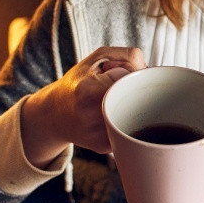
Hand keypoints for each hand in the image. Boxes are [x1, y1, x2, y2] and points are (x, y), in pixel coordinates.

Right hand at [21, 47, 146, 167]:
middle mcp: (92, 115)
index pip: (131, 77)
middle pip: (137, 98)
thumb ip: (128, 55)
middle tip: (121, 89)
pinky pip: (130, 130)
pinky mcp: (104, 147)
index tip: (117, 74)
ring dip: (134, 107)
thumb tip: (150, 72)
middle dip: (135, 91)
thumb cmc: (80, 81)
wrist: (53, 113)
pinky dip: (127, 121)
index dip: (129, 73)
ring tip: (115, 102)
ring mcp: (98, 134)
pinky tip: (112, 116)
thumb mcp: (98, 58)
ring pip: (138, 116)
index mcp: (89, 90)